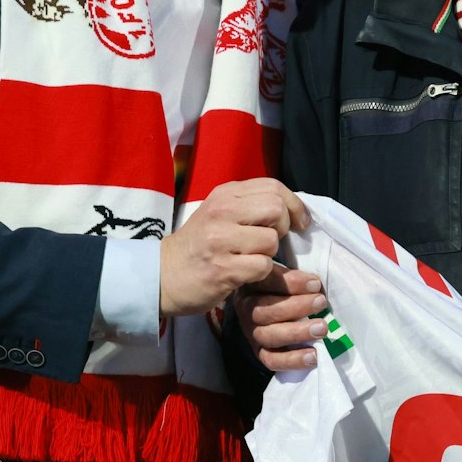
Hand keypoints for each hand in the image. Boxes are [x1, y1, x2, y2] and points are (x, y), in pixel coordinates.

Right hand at [157, 179, 308, 317]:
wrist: (161, 275)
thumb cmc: (198, 245)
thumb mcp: (219, 213)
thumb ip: (250, 205)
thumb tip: (292, 207)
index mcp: (224, 195)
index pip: (273, 186)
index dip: (294, 204)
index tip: (300, 222)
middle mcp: (221, 212)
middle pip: (276, 209)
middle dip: (283, 227)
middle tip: (273, 241)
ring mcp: (220, 241)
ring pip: (271, 240)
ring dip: (270, 254)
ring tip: (253, 258)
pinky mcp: (222, 269)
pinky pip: (263, 266)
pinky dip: (261, 273)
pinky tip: (246, 274)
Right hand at [235, 265, 329, 371]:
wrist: (267, 306)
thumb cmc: (280, 284)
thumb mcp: (281, 272)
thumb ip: (289, 273)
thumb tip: (311, 275)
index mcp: (251, 284)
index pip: (266, 282)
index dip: (291, 283)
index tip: (315, 284)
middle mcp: (246, 309)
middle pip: (265, 311)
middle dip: (296, 307)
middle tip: (321, 302)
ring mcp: (251, 332)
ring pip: (269, 336)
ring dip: (297, 333)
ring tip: (321, 329)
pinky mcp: (259, 351)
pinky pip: (271, 360)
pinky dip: (292, 360)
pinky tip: (313, 356)